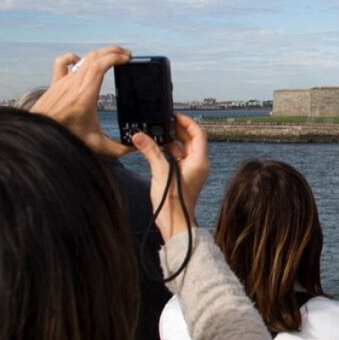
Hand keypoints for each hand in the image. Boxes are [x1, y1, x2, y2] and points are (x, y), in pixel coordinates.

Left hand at [31, 45, 131, 156]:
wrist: (38, 136)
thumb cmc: (65, 138)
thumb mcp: (96, 145)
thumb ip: (118, 149)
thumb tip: (135, 147)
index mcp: (85, 95)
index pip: (100, 66)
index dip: (115, 58)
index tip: (127, 58)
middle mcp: (74, 84)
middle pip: (94, 57)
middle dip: (113, 52)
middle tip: (126, 54)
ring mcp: (63, 82)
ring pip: (83, 58)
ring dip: (99, 53)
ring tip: (111, 54)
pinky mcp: (55, 84)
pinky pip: (62, 63)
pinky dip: (73, 57)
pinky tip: (80, 60)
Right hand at [133, 113, 209, 240]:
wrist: (175, 224)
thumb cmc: (174, 202)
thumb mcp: (161, 172)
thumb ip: (151, 152)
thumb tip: (139, 136)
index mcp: (199, 161)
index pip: (198, 134)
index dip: (187, 123)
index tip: (175, 115)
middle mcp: (197, 164)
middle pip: (191, 140)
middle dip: (178, 130)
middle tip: (164, 121)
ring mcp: (190, 171)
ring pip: (182, 149)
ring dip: (171, 140)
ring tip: (156, 132)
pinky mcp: (182, 176)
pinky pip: (176, 158)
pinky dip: (167, 151)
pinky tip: (155, 147)